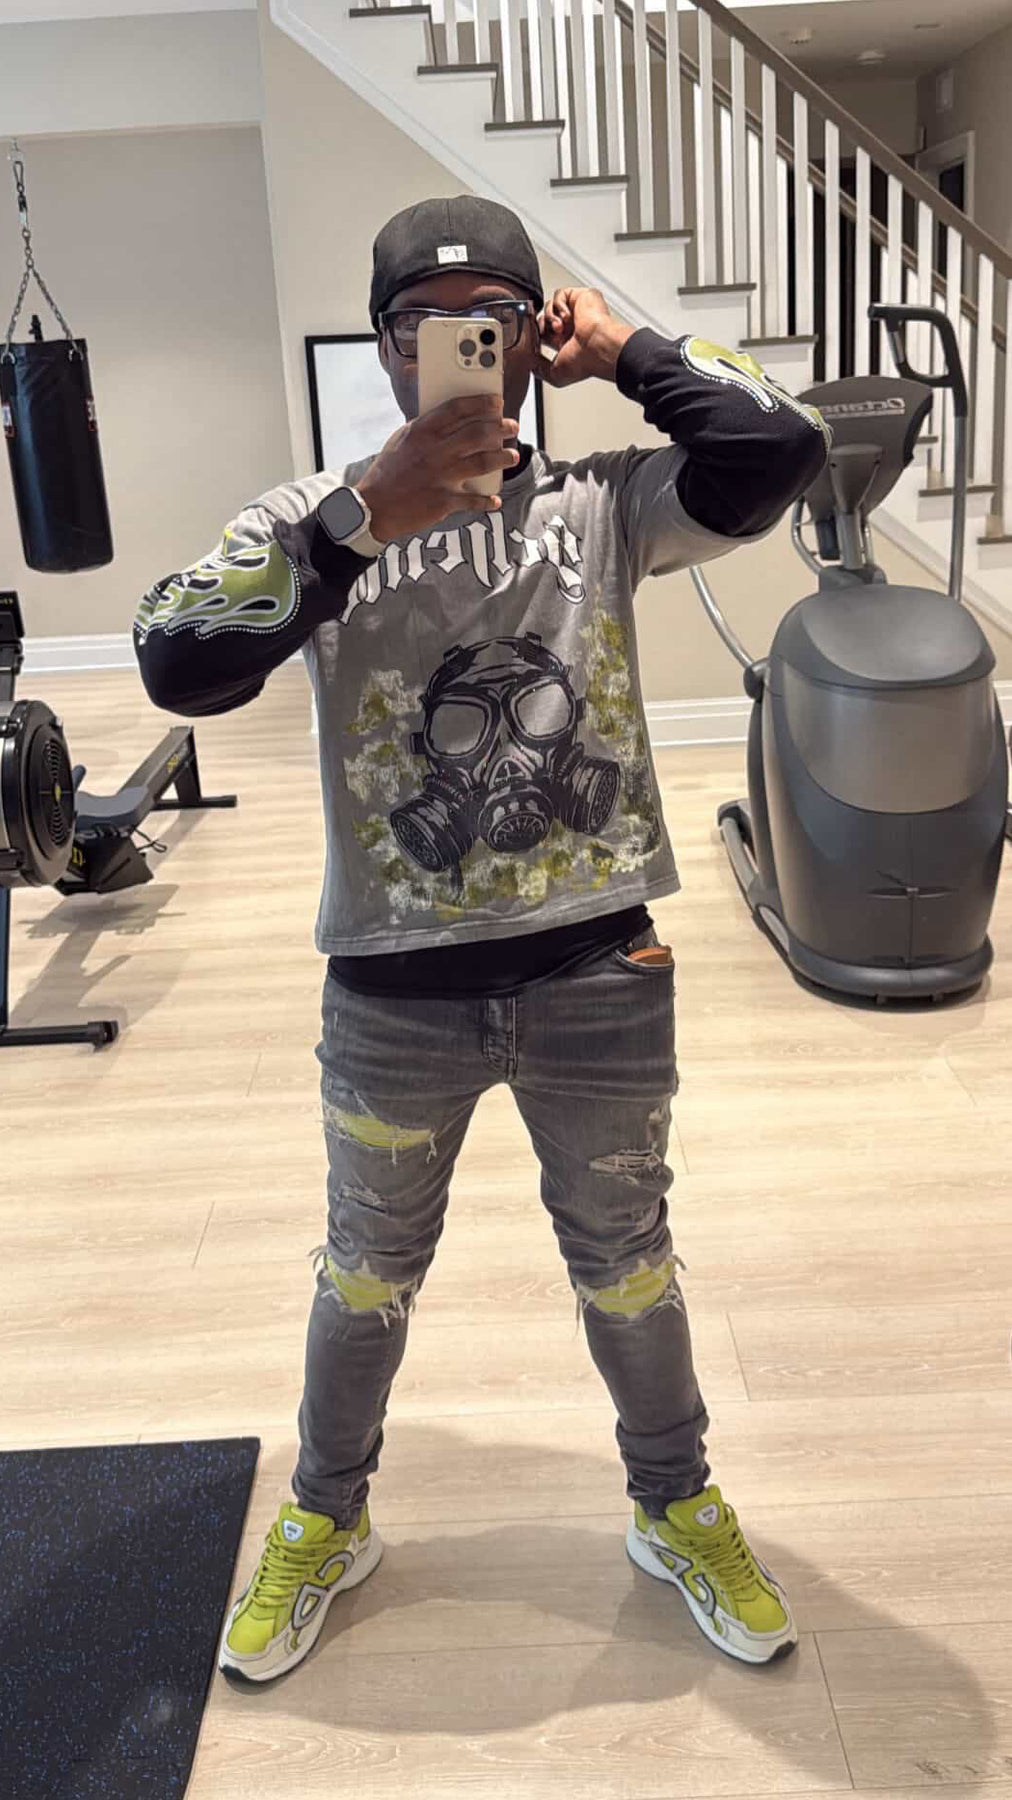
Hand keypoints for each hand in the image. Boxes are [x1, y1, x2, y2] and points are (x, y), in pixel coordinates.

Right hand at [358, 396, 519, 540]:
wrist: (373, 507)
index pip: (457, 409)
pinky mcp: (444, 500)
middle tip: (511, 427)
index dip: (481, 403)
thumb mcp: (401, 441)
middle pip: (478, 433)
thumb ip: (424, 428)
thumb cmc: (388, 472)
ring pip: (483, 462)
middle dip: (500, 428)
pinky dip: (488, 501)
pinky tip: (495, 500)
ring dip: (503, 458)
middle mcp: (434, 451)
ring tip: (512, 456)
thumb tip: (448, 419)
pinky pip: (474, 500)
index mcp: (422, 432)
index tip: (497, 402)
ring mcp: (441, 476)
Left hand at [538, 287, 635, 387]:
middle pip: (544, 318)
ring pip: (550, 305)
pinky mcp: (581, 297)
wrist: (598, 347)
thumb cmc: (584, 361)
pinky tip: (567, 316)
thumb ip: (540, 370)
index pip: (543, 333)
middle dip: (542, 325)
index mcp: (566, 343)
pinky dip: (559, 304)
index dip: (536, 335)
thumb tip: (530, 365)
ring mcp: (576, 311)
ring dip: (550, 316)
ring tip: (560, 327)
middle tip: (549, 333)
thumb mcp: (555, 374)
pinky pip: (560, 294)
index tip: (536, 339)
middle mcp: (571, 327)